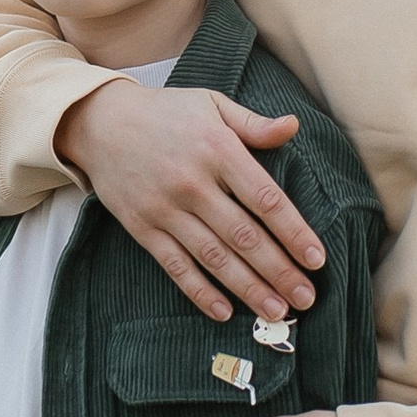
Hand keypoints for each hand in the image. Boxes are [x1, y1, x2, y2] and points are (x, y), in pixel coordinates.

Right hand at [57, 79, 326, 326]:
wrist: (99, 122)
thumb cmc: (165, 113)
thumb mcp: (211, 105)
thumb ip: (253, 124)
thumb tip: (293, 126)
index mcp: (218, 150)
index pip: (265, 199)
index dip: (294, 232)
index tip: (316, 259)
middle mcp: (193, 183)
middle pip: (244, 236)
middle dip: (279, 271)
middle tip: (306, 298)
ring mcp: (166, 209)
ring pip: (214, 257)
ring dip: (248, 288)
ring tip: (276, 311)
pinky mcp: (143, 228)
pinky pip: (176, 265)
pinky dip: (200, 291)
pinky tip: (224, 311)